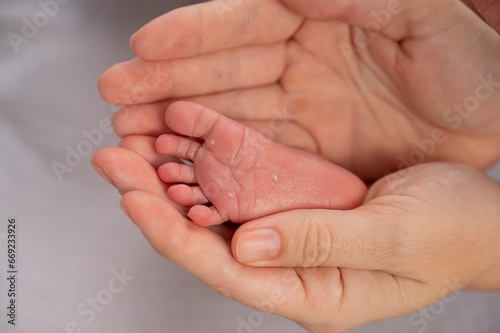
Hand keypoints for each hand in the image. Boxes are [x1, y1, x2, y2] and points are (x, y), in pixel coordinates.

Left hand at [92, 148, 499, 331]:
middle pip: (210, 241)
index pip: (227, 271)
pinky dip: (212, 168)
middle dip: (157, 202)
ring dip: (177, 181)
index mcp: (316, 294)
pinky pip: (246, 191)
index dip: (174, 234)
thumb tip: (248, 247)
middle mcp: (295, 270)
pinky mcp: (300, 209)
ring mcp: (294, 239)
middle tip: (115, 161)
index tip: (132, 196)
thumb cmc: (453, 233)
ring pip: (220, 215)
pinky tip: (186, 145)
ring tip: (136, 147)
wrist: (481, 217)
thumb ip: (322, 244)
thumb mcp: (396, 238)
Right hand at [98, 0, 499, 179]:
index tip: (145, 46)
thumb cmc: (473, 66)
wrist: (494, 120)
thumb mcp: (422, 17)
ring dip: (178, 123)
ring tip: (132, 133)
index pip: (245, 22)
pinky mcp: (308, 151)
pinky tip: (183, 162)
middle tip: (116, 96)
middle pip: (222, 70)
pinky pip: (255, 154)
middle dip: (165, 82)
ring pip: (228, 113)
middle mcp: (300, 64)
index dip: (194, 33)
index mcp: (320, 19)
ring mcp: (301, 109)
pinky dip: (217, 158)